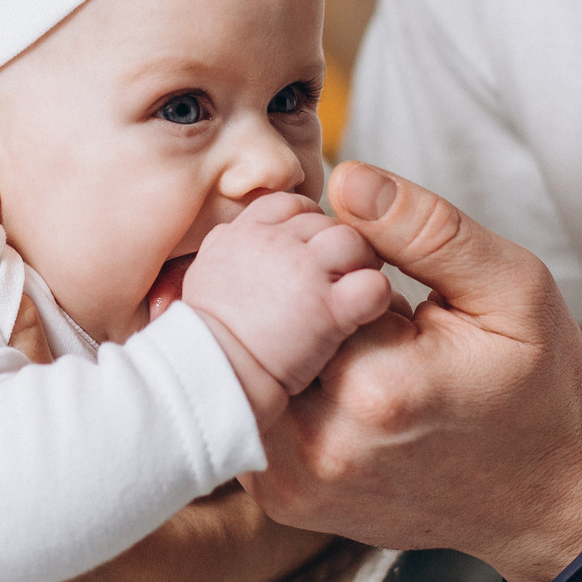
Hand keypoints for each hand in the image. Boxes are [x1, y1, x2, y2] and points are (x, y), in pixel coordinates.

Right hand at [183, 191, 394, 407]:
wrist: (212, 376)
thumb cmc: (207, 340)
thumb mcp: (204, 277)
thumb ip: (228, 250)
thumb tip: (231, 238)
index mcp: (244, 233)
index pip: (291, 205)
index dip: (309, 226)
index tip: (311, 253)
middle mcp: (275, 243)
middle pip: (325, 223)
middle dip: (337, 250)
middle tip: (336, 282)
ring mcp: (304, 272)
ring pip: (351, 243)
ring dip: (361, 266)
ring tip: (354, 295)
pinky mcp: (330, 308)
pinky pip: (371, 285)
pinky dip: (376, 298)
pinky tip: (366, 314)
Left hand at [246, 162, 581, 581]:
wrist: (549, 500)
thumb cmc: (539, 391)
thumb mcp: (510, 289)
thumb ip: (426, 229)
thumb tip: (346, 180)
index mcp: (377, 386)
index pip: (305, 282)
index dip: (336, 266)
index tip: (386, 291)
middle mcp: (324, 444)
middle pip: (268, 330)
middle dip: (303, 307)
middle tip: (379, 325)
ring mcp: (299, 484)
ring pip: (255, 372)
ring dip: (291, 349)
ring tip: (365, 356)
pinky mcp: (290, 501)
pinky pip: (257, 417)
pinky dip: (285, 390)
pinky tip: (344, 388)